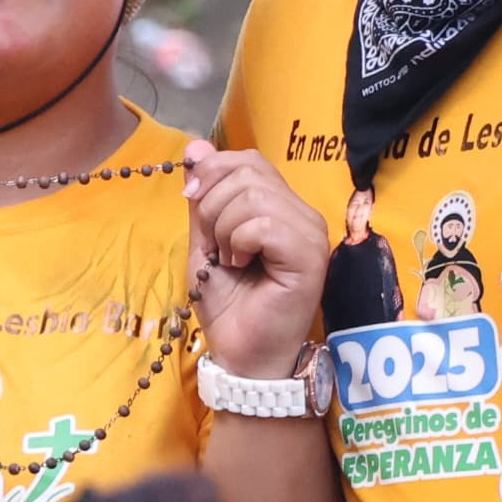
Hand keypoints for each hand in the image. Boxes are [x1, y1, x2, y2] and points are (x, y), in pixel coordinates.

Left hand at [182, 140, 329, 380]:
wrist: (240, 353)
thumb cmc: (229, 304)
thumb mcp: (204, 241)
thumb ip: (203, 198)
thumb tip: (194, 148)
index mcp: (281, 206)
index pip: (248, 159)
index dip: (212, 172)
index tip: (191, 201)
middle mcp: (302, 214)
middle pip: (248, 170)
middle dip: (212, 204)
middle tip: (216, 246)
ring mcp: (310, 233)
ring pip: (253, 196)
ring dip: (224, 228)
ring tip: (231, 260)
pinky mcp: (309, 255)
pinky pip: (263, 223)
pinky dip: (239, 242)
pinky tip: (242, 266)